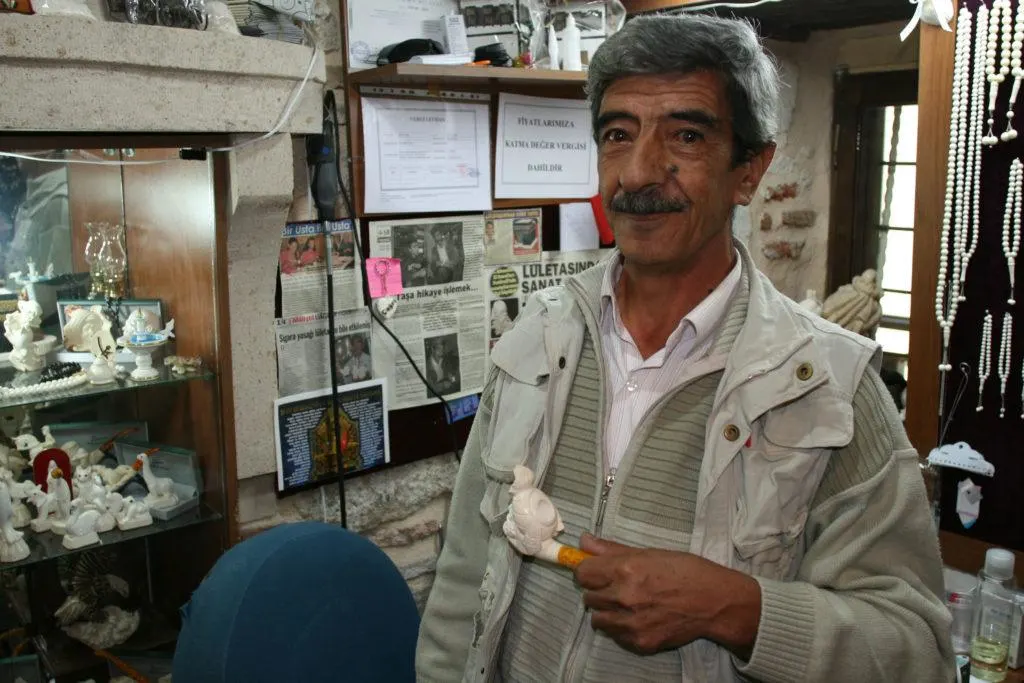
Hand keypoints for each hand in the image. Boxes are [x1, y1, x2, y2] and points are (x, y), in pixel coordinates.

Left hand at [574, 534, 760, 658]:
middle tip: (618, 588)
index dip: (588, 572)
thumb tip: (584, 542)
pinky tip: (640, 618)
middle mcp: (624, 596)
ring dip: (607, 612)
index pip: (582, 574)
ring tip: (628, 605)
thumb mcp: (649, 553)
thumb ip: (612, 550)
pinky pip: (616, 636)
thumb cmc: (685, 571)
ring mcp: (631, 622)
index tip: (596, 573)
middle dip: (599, 592)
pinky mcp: (639, 642)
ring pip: (598, 620)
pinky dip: (622, 629)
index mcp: (625, 569)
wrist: (714, 601)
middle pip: (588, 597)